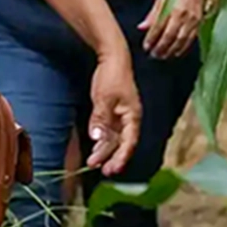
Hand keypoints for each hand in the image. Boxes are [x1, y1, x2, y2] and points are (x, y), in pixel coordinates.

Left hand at [84, 48, 141, 177]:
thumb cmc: (113, 76)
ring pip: (114, 138)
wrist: (112, 58)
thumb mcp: (104, 98)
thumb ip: (101, 119)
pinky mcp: (112, 112)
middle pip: (121, 143)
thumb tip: (97, 138)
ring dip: (104, 150)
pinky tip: (95, 147)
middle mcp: (129, 119)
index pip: (129, 142)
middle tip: (99, 169)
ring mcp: (120, 116)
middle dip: (110, 157)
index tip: (112, 169)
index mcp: (132, 116)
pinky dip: (102, 140)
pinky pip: (108, 130)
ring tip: (93, 161)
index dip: (121, 157)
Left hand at [140, 0, 206, 60]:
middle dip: (160, 47)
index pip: (159, 27)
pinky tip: (176, 53)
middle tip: (153, 55)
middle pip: (170, 36)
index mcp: (171, 7)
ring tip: (163, 56)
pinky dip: (183, 48)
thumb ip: (152, 15)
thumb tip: (142, 27)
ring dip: (171, 50)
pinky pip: (191, 39)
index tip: (146, 47)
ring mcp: (192, 20)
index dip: (151, 38)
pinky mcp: (198, 24)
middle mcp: (182, 15)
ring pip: (181, 40)